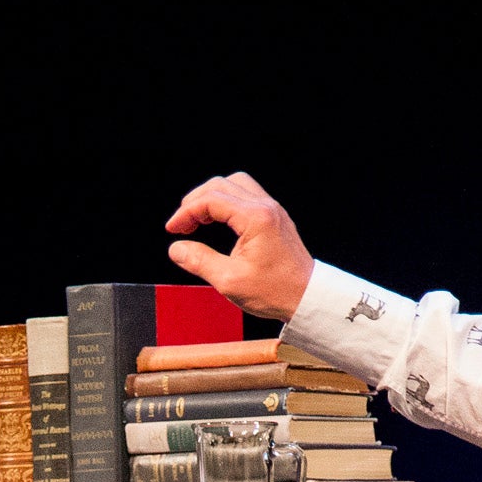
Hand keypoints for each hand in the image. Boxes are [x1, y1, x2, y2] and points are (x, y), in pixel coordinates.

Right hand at [166, 171, 315, 319]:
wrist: (308, 297)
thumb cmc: (276, 291)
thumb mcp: (229, 281)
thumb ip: (199, 261)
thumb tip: (177, 249)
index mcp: (255, 218)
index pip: (211, 201)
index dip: (186, 213)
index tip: (173, 229)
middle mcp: (265, 207)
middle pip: (221, 185)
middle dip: (195, 201)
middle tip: (182, 224)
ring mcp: (272, 210)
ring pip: (235, 184)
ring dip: (212, 197)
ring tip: (198, 219)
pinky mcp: (274, 217)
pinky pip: (246, 196)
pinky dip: (227, 202)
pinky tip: (218, 221)